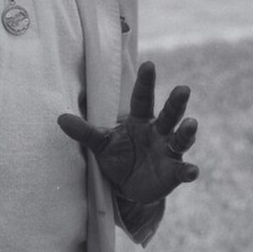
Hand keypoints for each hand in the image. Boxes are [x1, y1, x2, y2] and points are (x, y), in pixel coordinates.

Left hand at [58, 61, 198, 204]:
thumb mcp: (100, 143)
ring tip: (191, 123)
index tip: (149, 64)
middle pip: (169, 114)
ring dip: (187, 132)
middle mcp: (158, 131)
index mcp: (140, 119)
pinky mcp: (173, 173)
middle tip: (182, 89)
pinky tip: (192, 171)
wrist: (128, 187)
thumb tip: (59, 118)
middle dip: (176, 102)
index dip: (146, 82)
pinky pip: (183, 170)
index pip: (143, 98)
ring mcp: (168, 151)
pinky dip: (189, 170)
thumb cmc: (116, 157)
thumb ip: (84, 131)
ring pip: (180, 138)